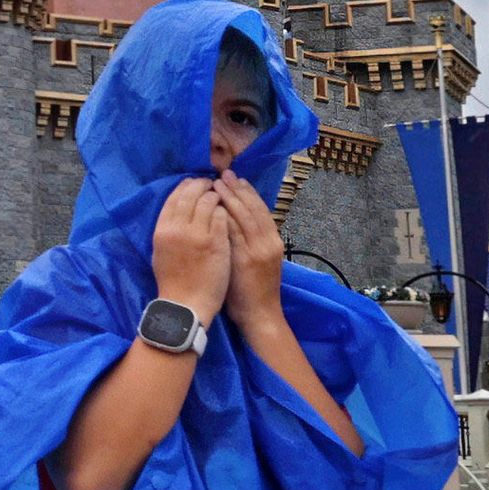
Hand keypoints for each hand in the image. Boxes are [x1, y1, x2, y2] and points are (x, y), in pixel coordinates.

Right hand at [149, 179, 231, 319]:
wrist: (186, 305)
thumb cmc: (172, 281)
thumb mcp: (161, 251)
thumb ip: (168, 229)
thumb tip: (178, 209)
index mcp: (162, 229)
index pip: (174, 197)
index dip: (186, 186)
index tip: (194, 183)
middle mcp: (178, 228)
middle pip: (191, 194)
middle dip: (203, 186)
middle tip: (212, 185)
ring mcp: (198, 234)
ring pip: (209, 202)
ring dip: (217, 196)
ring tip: (223, 198)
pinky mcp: (216, 243)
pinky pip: (222, 217)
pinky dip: (226, 212)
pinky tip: (229, 214)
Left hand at [215, 172, 285, 331]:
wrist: (260, 315)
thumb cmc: (253, 289)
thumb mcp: (256, 258)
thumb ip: (247, 238)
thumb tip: (231, 216)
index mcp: (273, 240)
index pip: (260, 209)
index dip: (247, 192)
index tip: (235, 178)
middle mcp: (268, 242)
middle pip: (253, 208)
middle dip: (237, 189)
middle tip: (224, 174)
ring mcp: (258, 251)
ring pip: (244, 217)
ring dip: (230, 199)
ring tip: (217, 184)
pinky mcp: (246, 260)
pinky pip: (234, 234)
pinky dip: (225, 218)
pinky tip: (215, 207)